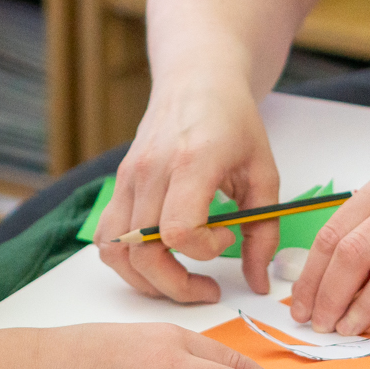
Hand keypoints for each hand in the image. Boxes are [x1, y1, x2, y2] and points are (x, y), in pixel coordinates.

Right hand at [97, 77, 281, 304]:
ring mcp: (128, 177)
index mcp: (191, 162)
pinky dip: (125, 259)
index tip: (228, 234)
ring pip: (115, 251)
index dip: (206, 250)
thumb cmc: (233, 121)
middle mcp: (151, 170)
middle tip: (206, 288)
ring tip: (178, 280)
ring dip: (145, 279)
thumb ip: (264, 229)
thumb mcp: (264, 171)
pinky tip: (156, 257)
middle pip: (142, 251)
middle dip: (176, 284)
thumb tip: (258, 282)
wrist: (197, 80)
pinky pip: (105, 236)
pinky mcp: (118, 183)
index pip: (178, 231)